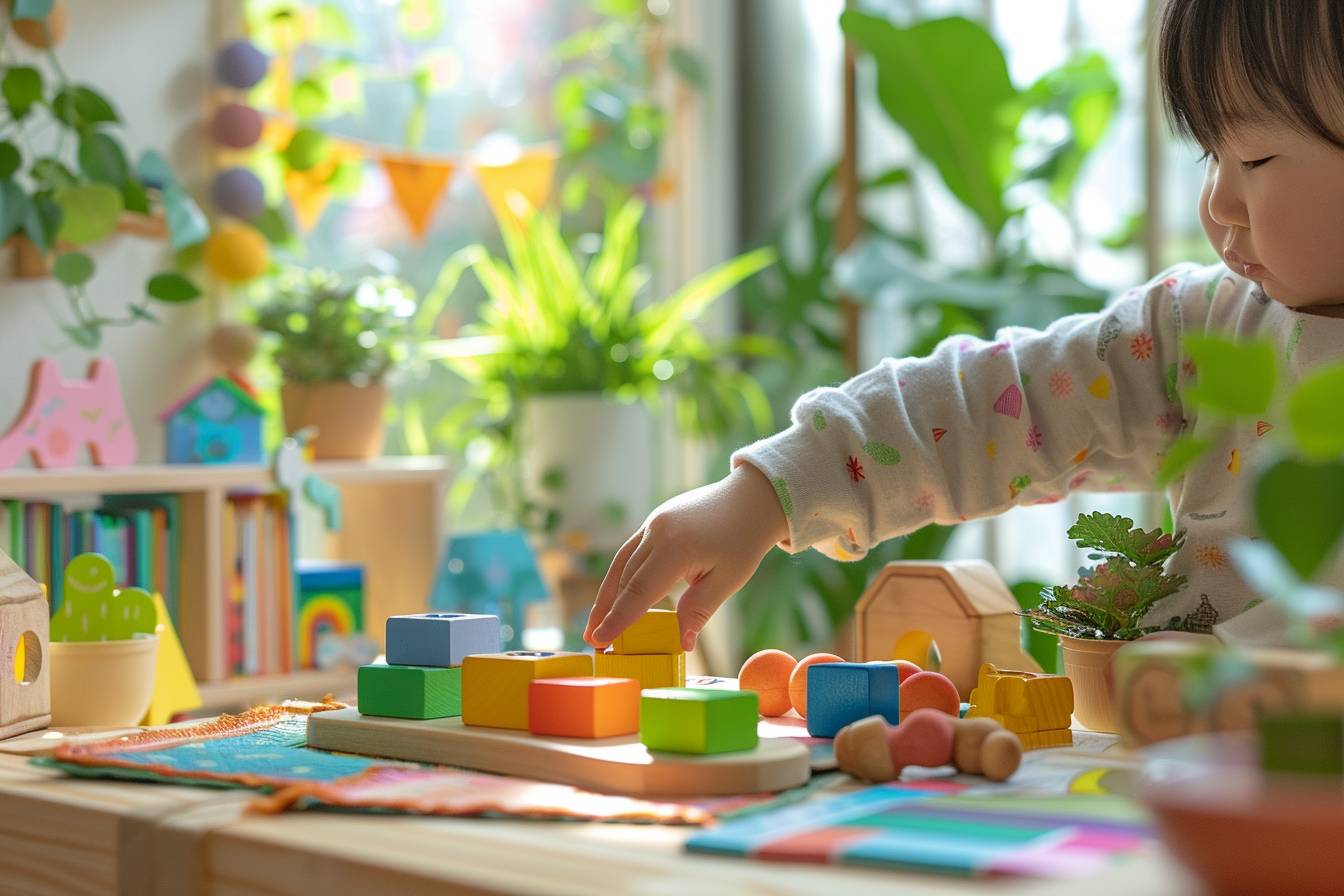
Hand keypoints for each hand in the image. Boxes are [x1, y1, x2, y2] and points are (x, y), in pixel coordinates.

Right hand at [584, 463, 788, 651]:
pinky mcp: (654, 520)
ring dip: (606, 595)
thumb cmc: (744, 539)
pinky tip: (614, 595)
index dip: (618, 619)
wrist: (751, 497)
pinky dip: (619, 576)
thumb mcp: (728, 579)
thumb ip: (699, 610)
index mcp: (675, 548)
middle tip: (593, 642)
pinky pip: (630, 551)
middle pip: (624, 579)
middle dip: (606, 612)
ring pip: (621, 564)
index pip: (638, 591)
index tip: (600, 640)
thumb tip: (682, 644)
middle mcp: (656, 532)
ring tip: (596, 624)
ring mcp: (652, 523)